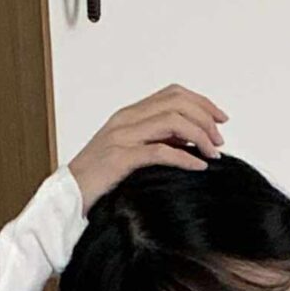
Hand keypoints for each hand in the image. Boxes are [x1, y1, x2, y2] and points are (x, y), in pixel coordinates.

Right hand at [68, 85, 228, 212]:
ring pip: (172, 121)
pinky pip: (160, 151)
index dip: (201, 102)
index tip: (221, 119)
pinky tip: (199, 166)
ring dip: (200, 135)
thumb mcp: (131, 154)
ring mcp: (122, 137)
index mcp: (129, 114)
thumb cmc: (99, 180)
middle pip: (176, 102)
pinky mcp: (121, 158)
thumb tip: (190, 140)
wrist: (68, 196)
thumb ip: (156, 141)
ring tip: (213, 153)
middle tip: (220, 139)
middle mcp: (126, 119)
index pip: (172, 94)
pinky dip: (185, 157)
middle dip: (205, 117)